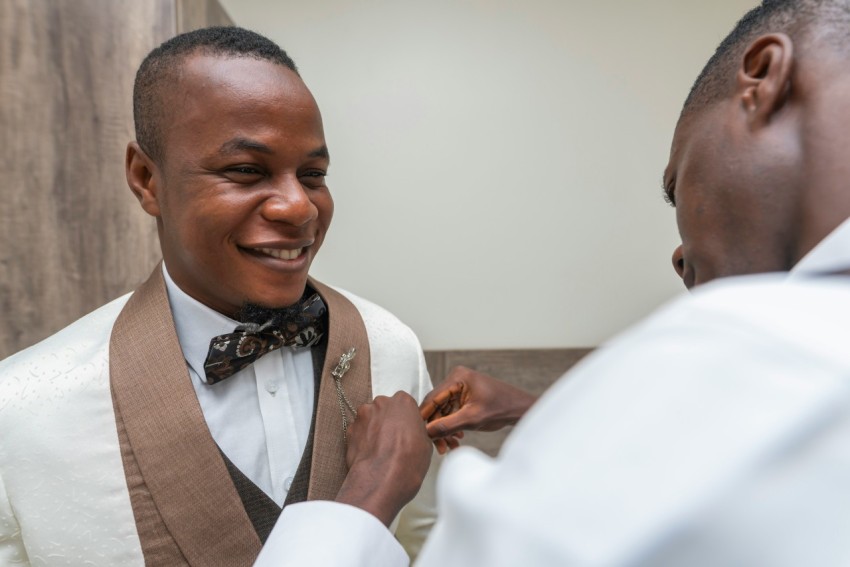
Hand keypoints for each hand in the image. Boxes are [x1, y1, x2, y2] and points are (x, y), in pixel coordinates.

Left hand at [335, 391, 432, 526]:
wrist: (383, 478)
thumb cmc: (407, 460)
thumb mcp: (426, 443)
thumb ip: (418, 431)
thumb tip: (416, 435)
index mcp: (403, 401)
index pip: (405, 404)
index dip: (406, 419)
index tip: (407, 429)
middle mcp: (381, 403)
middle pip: (385, 408)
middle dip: (388, 421)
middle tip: (395, 440)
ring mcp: (363, 415)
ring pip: (370, 419)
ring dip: (374, 429)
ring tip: (381, 449)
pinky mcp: (350, 430)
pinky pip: (358, 431)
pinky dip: (363, 440)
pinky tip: (370, 453)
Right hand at [419, 366, 536, 452]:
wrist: (519, 409)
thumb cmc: (501, 409)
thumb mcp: (473, 419)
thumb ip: (448, 425)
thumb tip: (427, 432)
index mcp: (457, 378)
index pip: (432, 399)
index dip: (424, 418)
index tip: (420, 435)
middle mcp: (456, 379)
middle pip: (436, 406)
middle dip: (437, 427)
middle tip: (440, 448)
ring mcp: (459, 387)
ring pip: (442, 411)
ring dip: (444, 429)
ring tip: (450, 446)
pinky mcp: (463, 396)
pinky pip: (450, 412)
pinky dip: (451, 425)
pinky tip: (457, 438)